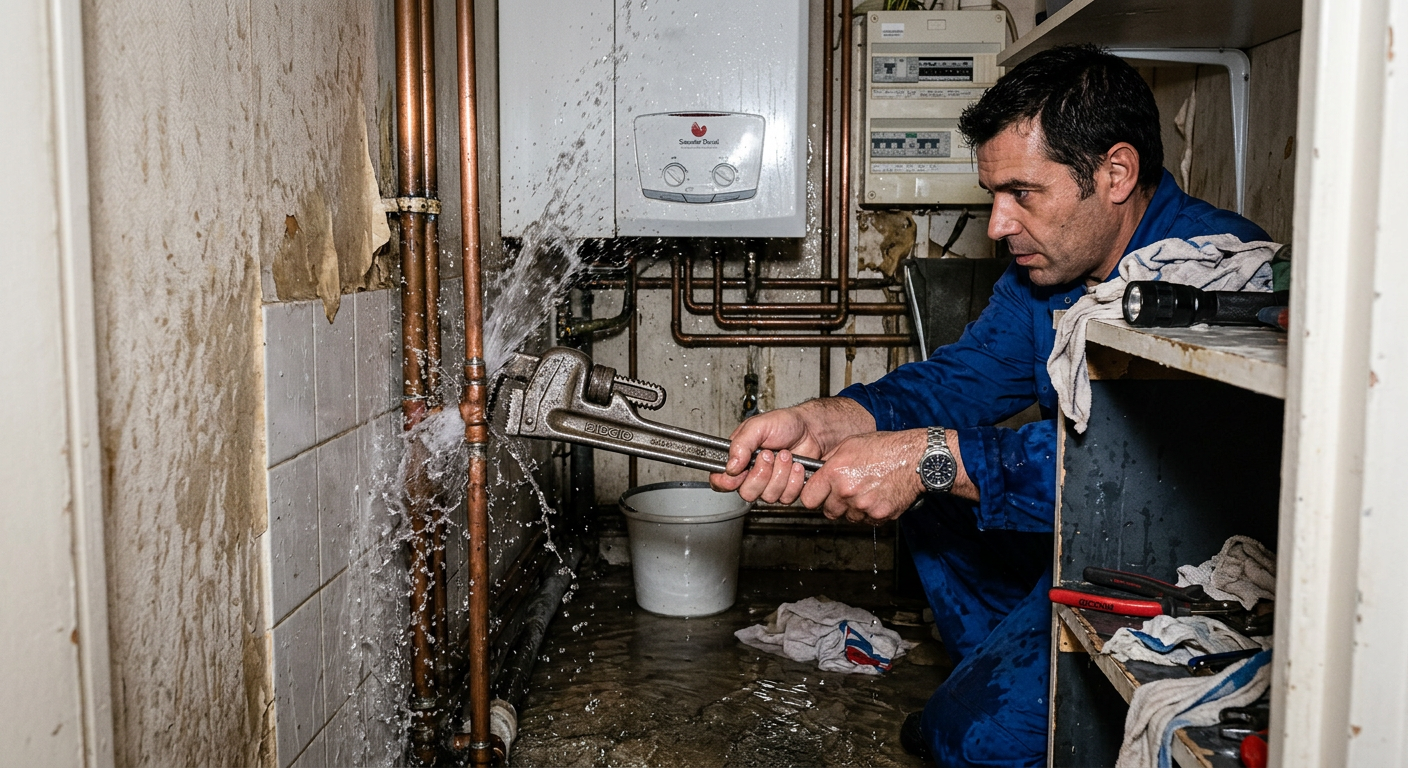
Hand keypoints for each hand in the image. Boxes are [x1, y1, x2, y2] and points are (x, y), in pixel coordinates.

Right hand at [708, 397, 874, 503]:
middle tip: (769, 454)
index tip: (738, 472)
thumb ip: (740, 444)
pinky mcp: (789, 490)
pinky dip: (794, 480)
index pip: (720, 481)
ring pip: (768, 496)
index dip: (726, 482)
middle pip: (746, 493)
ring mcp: (771, 484)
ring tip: (787, 455)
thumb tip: (730, 466)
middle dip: (761, 474)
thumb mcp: (758, 426)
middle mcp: (753, 474)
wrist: (814, 429)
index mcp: (739, 459)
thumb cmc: (787, 424)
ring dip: (780, 474)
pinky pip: (787, 497)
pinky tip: (797, 465)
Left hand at [799, 429, 927, 523]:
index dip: (813, 495)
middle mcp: (846, 492)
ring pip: (848, 517)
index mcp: (835, 473)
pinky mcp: (879, 516)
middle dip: (833, 503)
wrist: (915, 458)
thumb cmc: (885, 447)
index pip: (808, 498)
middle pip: (828, 511)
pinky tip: (876, 497)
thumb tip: (817, 473)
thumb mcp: (850, 445)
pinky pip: (866, 521)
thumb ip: (829, 462)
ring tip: (865, 491)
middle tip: (845, 492)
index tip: (818, 493)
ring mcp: (863, 507)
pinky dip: (869, 513)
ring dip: (852, 509)